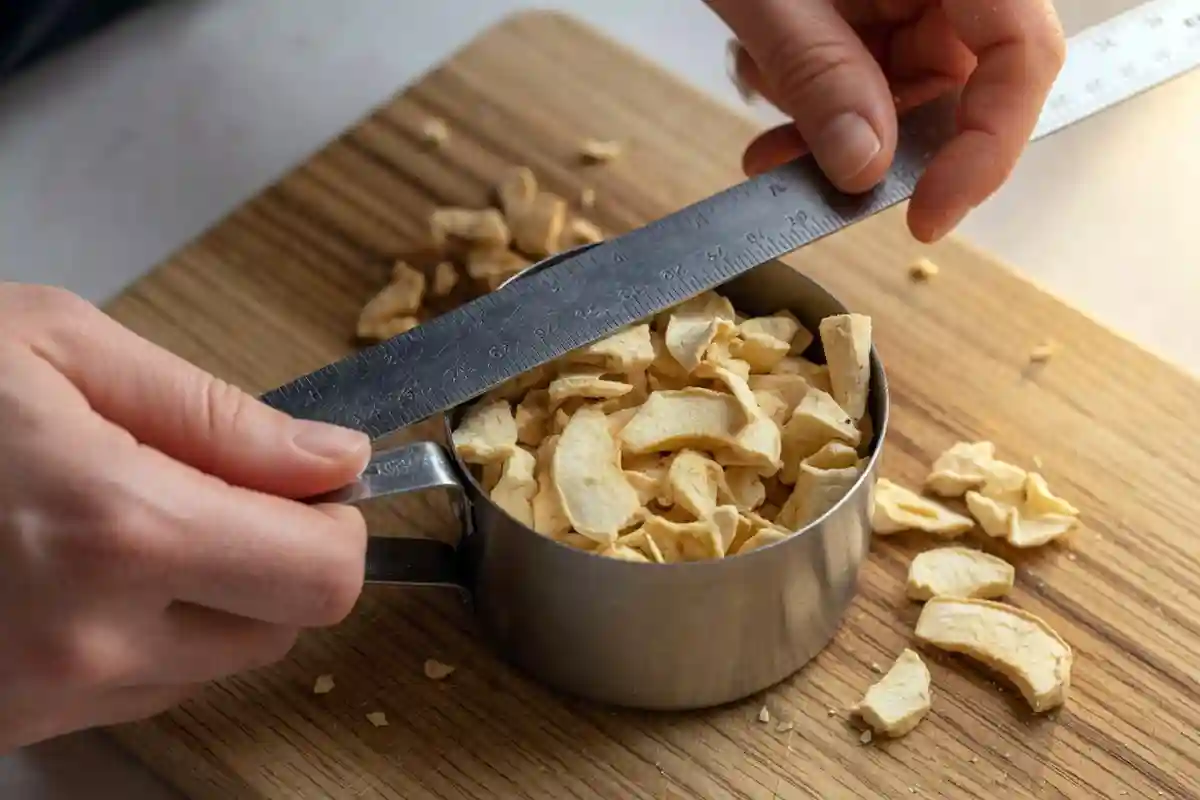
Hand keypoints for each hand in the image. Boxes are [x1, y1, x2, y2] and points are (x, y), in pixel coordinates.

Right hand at [0, 284, 370, 750]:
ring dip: (210, 594)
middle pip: (285, 626)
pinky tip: (77, 566)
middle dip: (279, 557)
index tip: (312, 486)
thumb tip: (331, 458)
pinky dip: (142, 630)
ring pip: (215, 661)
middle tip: (217, 491)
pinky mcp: (6, 722)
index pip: (324, 574)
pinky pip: (137, 688)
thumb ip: (217, 414)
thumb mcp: (58, 347)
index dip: (335, 523)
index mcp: (116, 528)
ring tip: (122, 517)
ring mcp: (38, 697)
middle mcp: (86, 638)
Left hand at [707, 0, 1065, 241]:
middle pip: (960, 88)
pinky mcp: (872, 14)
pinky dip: (815, 110)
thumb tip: (866, 168)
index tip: (929, 215)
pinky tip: (768, 113)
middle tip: (815, 189)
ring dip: (833, 136)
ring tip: (769, 146)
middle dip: (880, 150)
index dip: (989, 144)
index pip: (1022, 52)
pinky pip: (864, 84)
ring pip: (903, 100)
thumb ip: (819, 72)